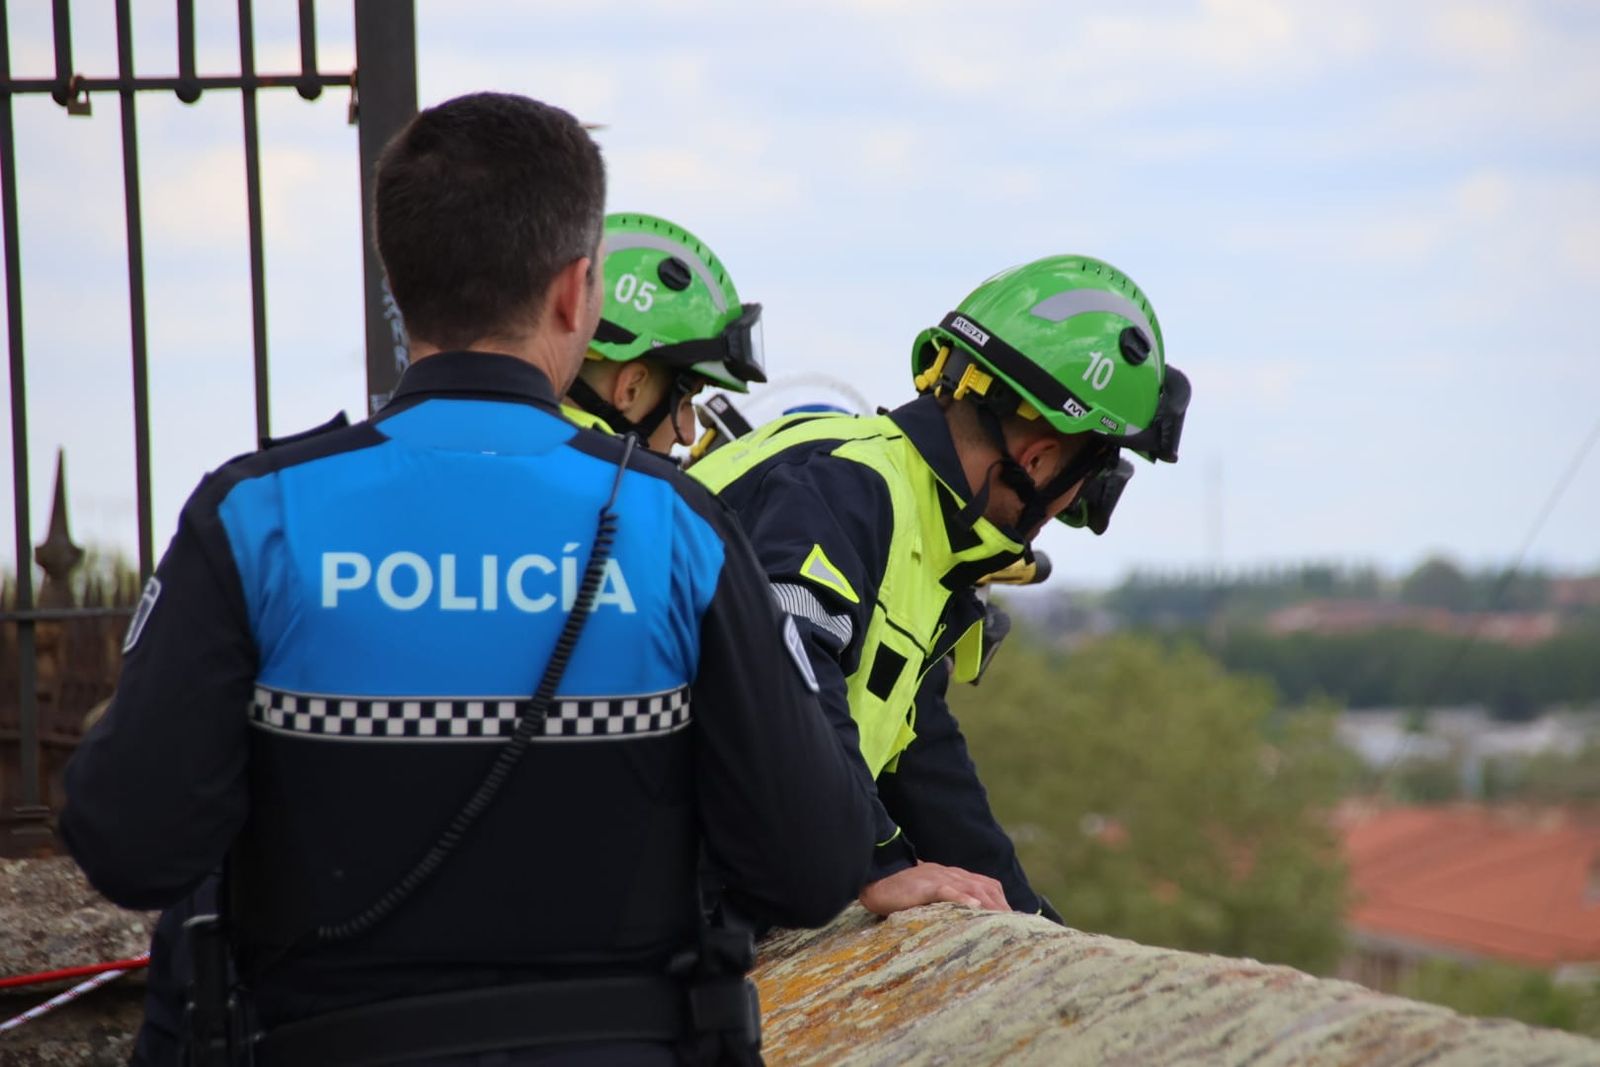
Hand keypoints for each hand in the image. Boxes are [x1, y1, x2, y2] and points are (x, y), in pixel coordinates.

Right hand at [858, 861, 1010, 915]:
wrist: (878, 879)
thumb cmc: (903, 892)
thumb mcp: (932, 897)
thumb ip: (949, 904)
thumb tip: (967, 921)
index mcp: (956, 877)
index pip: (989, 887)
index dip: (1004, 903)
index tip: (1019, 923)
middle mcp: (953, 875)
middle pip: (987, 889)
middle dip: (1004, 908)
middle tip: (1019, 929)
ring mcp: (941, 878)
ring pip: (973, 889)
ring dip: (991, 905)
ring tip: (1005, 922)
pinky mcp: (927, 884)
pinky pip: (949, 890)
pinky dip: (963, 899)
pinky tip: (974, 909)